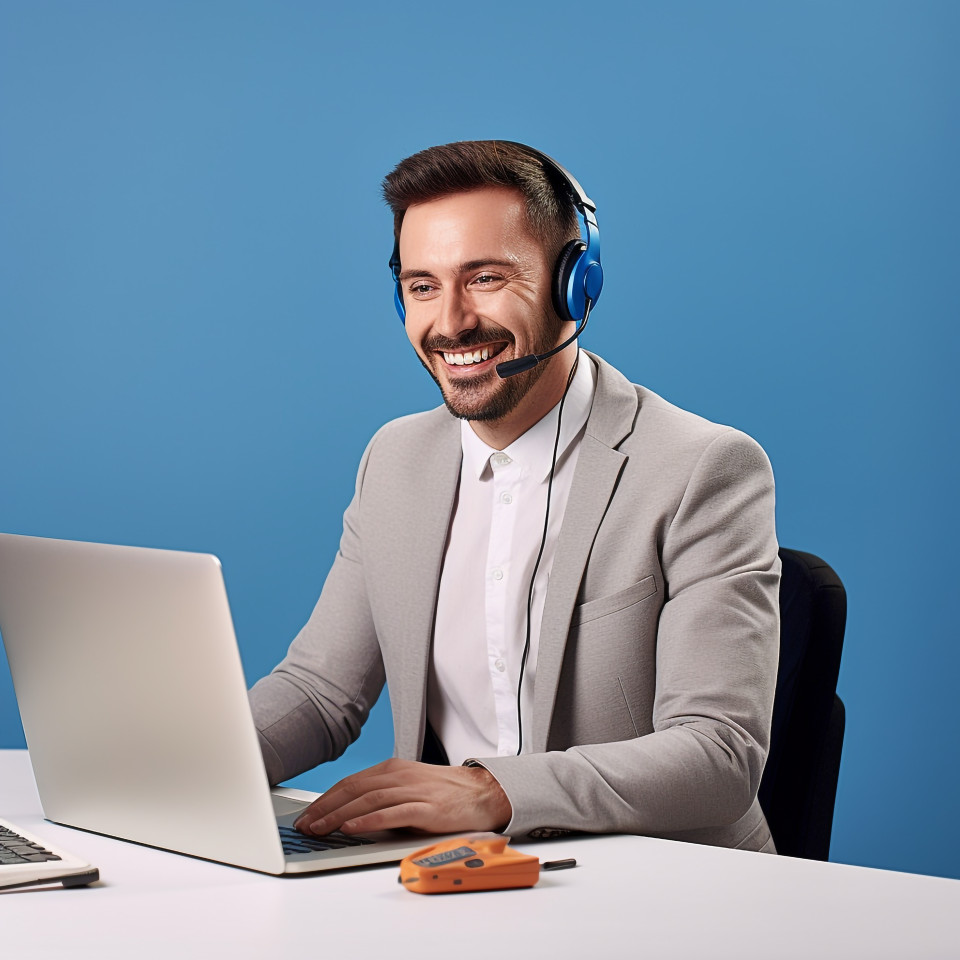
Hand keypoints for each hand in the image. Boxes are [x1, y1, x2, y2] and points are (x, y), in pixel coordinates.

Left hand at [292, 759, 511, 836]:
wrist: (483, 792)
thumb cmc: (445, 793)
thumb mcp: (409, 787)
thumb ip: (382, 796)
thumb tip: (348, 816)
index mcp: (393, 769)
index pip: (350, 783)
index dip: (325, 799)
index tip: (307, 815)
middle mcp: (399, 775)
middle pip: (353, 790)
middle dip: (325, 808)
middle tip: (305, 825)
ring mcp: (413, 790)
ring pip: (368, 801)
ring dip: (339, 816)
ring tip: (320, 828)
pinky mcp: (427, 808)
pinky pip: (392, 813)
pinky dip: (369, 820)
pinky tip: (352, 828)